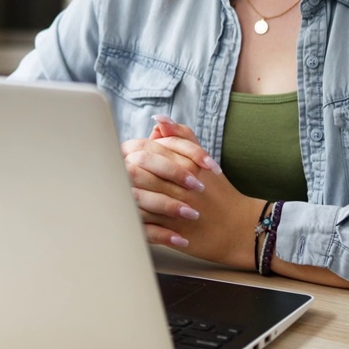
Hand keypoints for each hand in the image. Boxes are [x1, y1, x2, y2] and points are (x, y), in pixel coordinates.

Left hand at [121, 115, 261, 269]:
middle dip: (119, 172)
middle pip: (136, 172)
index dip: (130, 153)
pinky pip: (143, 223)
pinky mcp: (172, 229)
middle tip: (110, 172)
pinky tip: (123, 213)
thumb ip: (182, 137)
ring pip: (136, 198)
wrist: (238, 226)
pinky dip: (131, 218)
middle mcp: (179, 184)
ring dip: (121, 194)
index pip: (147, 151)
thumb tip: (159, 119)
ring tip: (112, 191)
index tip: (123, 155)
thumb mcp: (203, 159)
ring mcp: (175, 208)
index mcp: (185, 164)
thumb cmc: (218, 192)